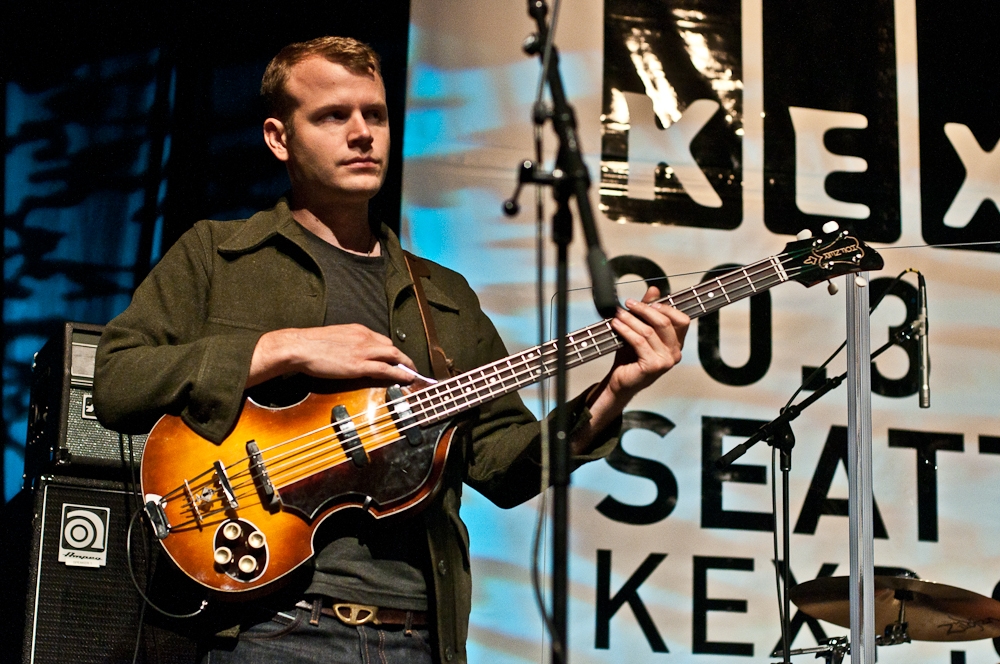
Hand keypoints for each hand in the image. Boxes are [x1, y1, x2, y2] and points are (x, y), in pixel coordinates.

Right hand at [248, 324, 417, 386]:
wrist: (300, 347)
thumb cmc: (311, 345)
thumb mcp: (334, 337)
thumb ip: (347, 343)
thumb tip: (351, 352)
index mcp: (358, 330)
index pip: (382, 339)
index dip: (391, 351)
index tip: (397, 358)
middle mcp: (364, 338)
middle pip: (392, 347)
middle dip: (404, 358)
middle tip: (411, 367)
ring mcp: (363, 351)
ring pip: (393, 356)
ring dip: (406, 365)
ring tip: (413, 374)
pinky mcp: (359, 365)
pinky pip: (386, 369)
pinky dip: (400, 374)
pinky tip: (407, 378)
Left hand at [606, 286, 688, 401]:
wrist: (621, 381)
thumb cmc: (631, 356)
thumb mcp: (640, 330)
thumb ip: (648, 312)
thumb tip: (654, 289)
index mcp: (677, 343)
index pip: (682, 320)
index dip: (667, 308)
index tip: (649, 302)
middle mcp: (676, 353)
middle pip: (664, 323)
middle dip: (644, 310)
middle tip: (628, 303)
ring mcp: (666, 361)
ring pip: (649, 331)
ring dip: (631, 319)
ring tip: (618, 313)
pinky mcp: (653, 366)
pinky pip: (639, 341)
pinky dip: (626, 330)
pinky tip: (616, 325)